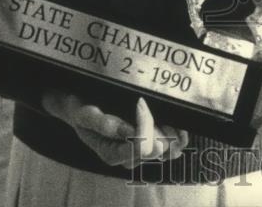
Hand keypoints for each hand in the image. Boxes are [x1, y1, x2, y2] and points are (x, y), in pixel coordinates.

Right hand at [42, 93, 187, 168]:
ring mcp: (143, 154)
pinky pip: (175, 147)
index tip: (139, 102)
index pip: (140, 147)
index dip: (144, 124)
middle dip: (156, 125)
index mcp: (112, 154)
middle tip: (146, 103)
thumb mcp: (84, 115)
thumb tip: (125, 131)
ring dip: (169, 130)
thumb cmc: (83, 110)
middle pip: (157, 149)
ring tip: (160, 110)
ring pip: (169, 150)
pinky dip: (179, 135)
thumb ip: (101, 123)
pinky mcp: (154, 146)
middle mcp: (130, 158)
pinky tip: (176, 122)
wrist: (83, 107)